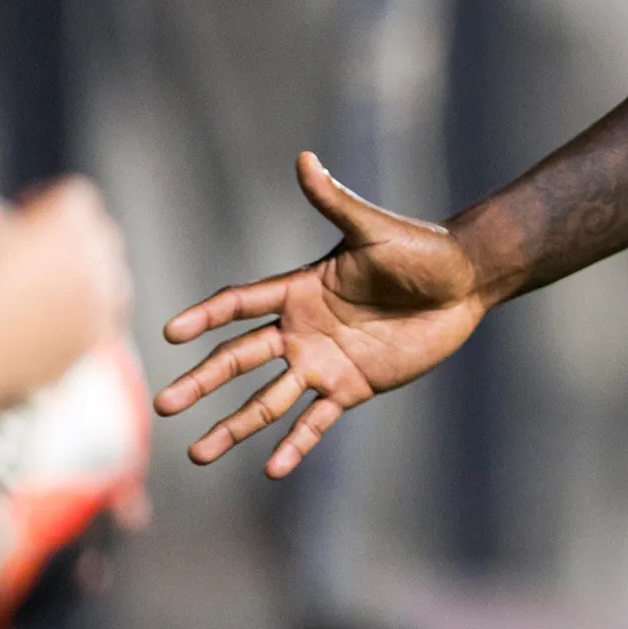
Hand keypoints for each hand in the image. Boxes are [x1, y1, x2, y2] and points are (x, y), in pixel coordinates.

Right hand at [0, 176, 132, 434]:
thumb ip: (27, 226)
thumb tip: (36, 231)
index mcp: (65, 224)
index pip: (78, 196)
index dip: (50, 201)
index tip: (30, 211)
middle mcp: (94, 257)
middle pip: (102, 233)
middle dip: (76, 235)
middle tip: (43, 248)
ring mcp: (102, 298)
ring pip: (114, 274)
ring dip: (92, 273)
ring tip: (56, 284)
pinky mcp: (98, 333)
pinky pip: (106, 312)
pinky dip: (89, 311)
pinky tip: (58, 316)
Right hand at [155, 152, 486, 477]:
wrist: (465, 283)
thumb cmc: (421, 249)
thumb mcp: (374, 229)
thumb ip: (335, 202)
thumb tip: (305, 159)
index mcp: (299, 289)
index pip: (240, 304)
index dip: (207, 317)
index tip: (172, 332)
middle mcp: (301, 329)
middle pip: (240, 359)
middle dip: (202, 381)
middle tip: (162, 404)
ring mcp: (323, 362)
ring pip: (267, 399)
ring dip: (234, 426)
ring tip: (198, 455)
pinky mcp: (352, 387)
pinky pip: (316, 421)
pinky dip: (294, 445)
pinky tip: (272, 469)